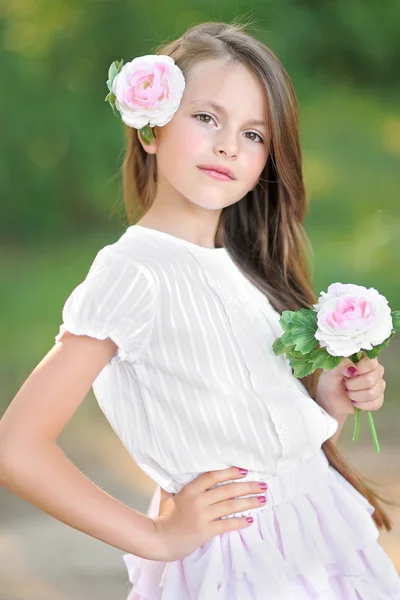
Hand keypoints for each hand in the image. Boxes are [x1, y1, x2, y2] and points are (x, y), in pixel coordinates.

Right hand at [150, 467, 267, 560]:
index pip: (213, 476)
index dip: (229, 472)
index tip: (244, 471)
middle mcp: (198, 500)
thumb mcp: (168, 496)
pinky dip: (239, 522)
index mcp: (189, 489)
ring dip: (249, 502)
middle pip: (227, 490)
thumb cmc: (163, 517)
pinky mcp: (205, 531)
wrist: (157, 540)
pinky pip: (226, 525)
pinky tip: (250, 520)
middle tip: (263, 485)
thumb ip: (174, 484)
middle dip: (247, 487)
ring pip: (230, 506)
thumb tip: (175, 472)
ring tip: (262, 500)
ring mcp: (202, 516)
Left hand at [315, 355, 385, 416]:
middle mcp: (375, 370)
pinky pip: (375, 404)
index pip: (370, 363)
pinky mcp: (378, 399)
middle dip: (353, 385)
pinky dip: (360, 404)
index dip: (358, 370)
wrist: (330, 399)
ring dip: (355, 395)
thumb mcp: (330, 370)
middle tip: (345, 384)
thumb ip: (340, 364)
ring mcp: (379, 385)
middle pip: (372, 379)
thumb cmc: (331, 381)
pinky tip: (354, 401)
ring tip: (348, 392)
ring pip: (373, 393)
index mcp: (365, 359)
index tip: (347, 374)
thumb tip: (353, 370)